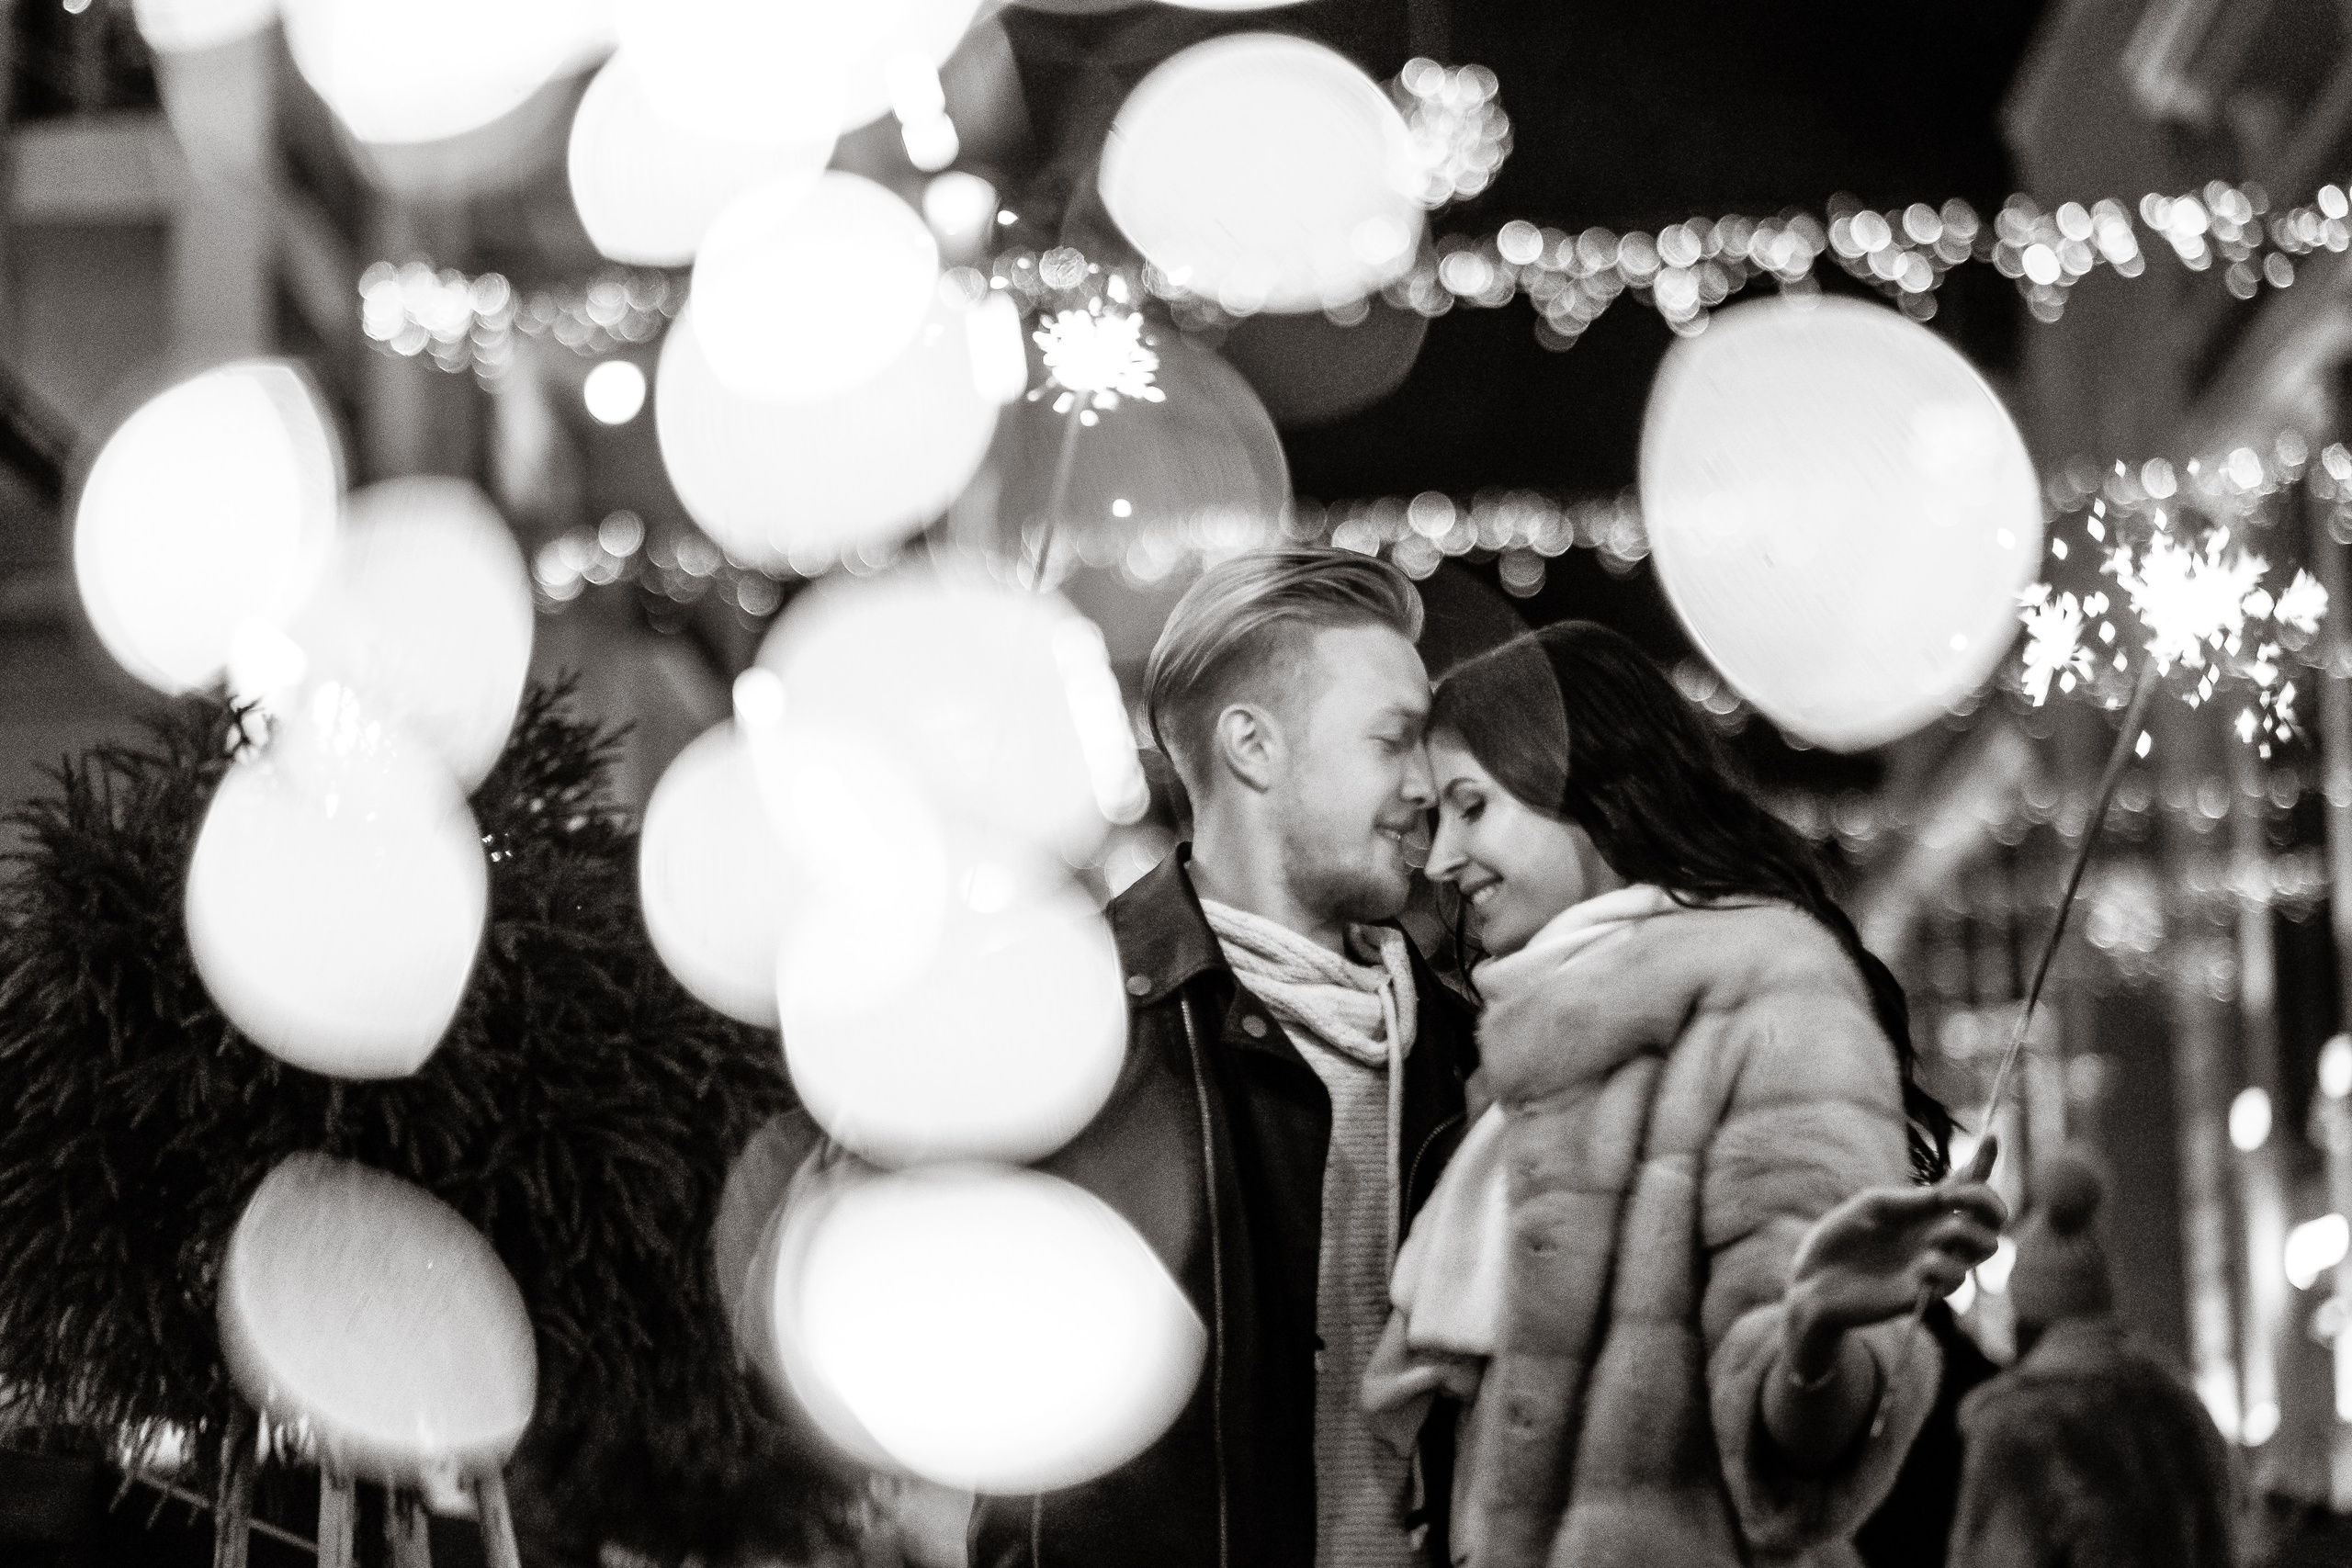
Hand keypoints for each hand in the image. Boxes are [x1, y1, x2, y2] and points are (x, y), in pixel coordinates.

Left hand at [1783, 1136, 2007, 1372]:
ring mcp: (1937, 1265)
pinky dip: (1942, 1265)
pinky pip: (1957, 1278)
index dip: (1982, 1162)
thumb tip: (1950, 1193)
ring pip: (1987, 1246)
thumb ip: (1911, 1200)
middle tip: (1953, 1197)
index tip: (1992, 1136)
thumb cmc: (1839, 1239)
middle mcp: (1938, 1237)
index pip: (1966, 1187)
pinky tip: (1919, 1268)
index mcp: (1924, 1212)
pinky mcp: (1928, 1293)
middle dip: (1988, 1201)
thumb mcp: (1871, 1206)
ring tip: (1933, 1236)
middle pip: (1992, 1219)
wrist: (1813, 1281)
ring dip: (1964, 1232)